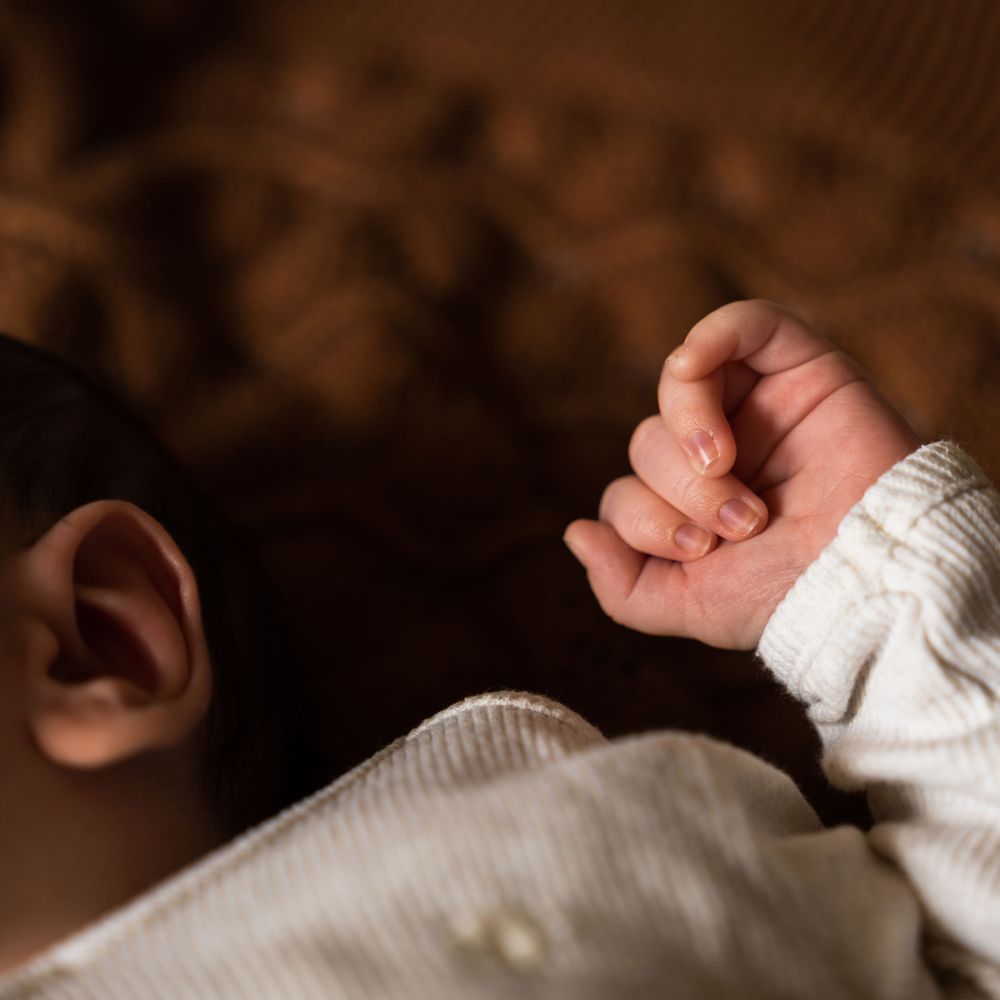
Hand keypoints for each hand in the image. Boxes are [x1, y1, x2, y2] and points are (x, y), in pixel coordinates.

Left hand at [563, 300, 919, 648]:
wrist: (869, 576)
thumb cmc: (786, 595)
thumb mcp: (688, 605)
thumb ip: (622, 585)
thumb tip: (573, 532)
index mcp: (689, 507)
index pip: (625, 491)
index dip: (643, 519)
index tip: (703, 550)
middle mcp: (717, 454)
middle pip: (646, 442)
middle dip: (679, 489)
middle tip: (738, 523)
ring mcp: (756, 408)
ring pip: (679, 386)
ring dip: (689, 431)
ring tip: (730, 474)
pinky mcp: (799, 369)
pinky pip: (743, 323)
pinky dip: (708, 336)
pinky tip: (691, 366)